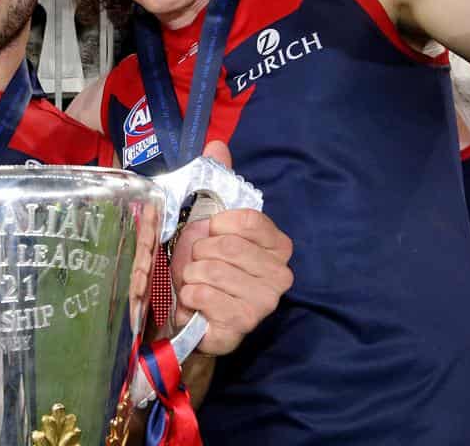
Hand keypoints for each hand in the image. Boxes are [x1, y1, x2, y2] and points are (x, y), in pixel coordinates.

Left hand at [169, 141, 293, 355]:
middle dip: (198, 252)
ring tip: (195, 283)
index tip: (209, 230)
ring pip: (211, 270)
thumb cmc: (205, 263)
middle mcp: (280, 274)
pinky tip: (195, 302)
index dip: (218, 223)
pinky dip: (189, 296)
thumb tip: (217, 144)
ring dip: (190, 275)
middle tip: (197, 263)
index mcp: (278, 244)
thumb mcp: (209, 219)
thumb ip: (217, 180)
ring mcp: (264, 303)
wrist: (192, 311)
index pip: (249, 221)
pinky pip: (204, 296)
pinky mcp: (242, 326)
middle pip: (226, 246)